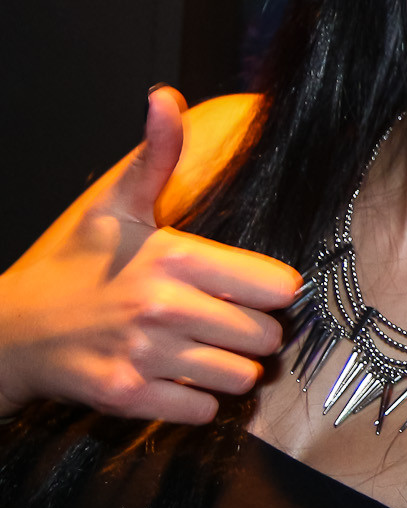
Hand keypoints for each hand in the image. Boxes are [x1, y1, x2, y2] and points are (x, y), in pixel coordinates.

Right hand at [0, 87, 299, 420]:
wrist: (9, 331)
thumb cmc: (73, 265)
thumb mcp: (114, 206)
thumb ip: (155, 156)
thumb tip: (165, 98)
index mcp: (174, 255)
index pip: (278, 288)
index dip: (270, 292)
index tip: (248, 291)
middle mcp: (162, 305)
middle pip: (266, 337)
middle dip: (254, 334)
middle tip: (226, 324)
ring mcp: (144, 354)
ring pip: (242, 378)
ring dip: (231, 370)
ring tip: (202, 350)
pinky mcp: (127, 396)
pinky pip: (203, 409)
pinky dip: (198, 400)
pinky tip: (176, 376)